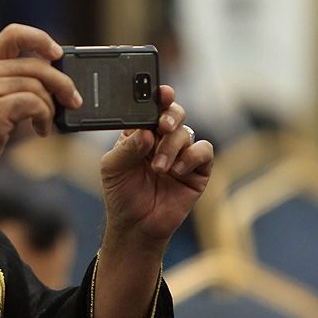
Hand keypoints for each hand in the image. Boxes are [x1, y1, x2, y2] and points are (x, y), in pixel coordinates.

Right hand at [0, 24, 80, 176]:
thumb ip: (14, 82)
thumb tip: (56, 80)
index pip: (14, 34)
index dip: (40, 39)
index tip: (57, 54)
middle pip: (36, 65)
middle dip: (62, 83)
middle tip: (73, 100)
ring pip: (38, 87)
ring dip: (51, 108)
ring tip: (46, 123)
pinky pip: (35, 104)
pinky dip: (45, 117)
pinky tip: (40, 129)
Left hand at [99, 85, 213, 251]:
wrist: (136, 225)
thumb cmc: (121, 193)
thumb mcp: (113, 167)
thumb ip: (127, 148)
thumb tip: (146, 133)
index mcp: (140, 132)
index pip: (151, 109)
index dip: (158, 97)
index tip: (162, 92)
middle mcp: (162, 139)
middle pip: (175, 113)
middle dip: (171, 115)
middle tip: (162, 126)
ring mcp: (181, 153)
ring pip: (186, 133)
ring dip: (172, 147)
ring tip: (158, 168)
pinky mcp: (198, 170)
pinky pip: (204, 151)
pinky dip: (192, 156)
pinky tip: (177, 169)